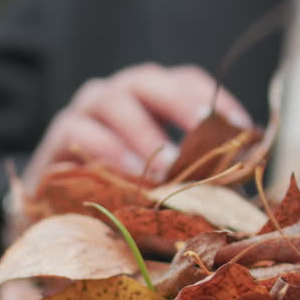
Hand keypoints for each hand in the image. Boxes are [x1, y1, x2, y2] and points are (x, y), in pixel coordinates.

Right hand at [20, 63, 252, 191]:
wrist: (56, 219)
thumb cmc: (119, 198)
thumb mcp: (161, 187)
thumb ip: (192, 179)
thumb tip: (240, 193)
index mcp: (147, 101)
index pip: (182, 81)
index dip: (213, 98)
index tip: (242, 129)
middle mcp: (115, 96)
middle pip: (148, 80)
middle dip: (180, 103)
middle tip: (204, 131)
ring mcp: (83, 113)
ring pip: (113, 101)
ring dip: (144, 132)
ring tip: (167, 167)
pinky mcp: (57, 138)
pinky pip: (79, 130)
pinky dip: (108, 150)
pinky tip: (129, 175)